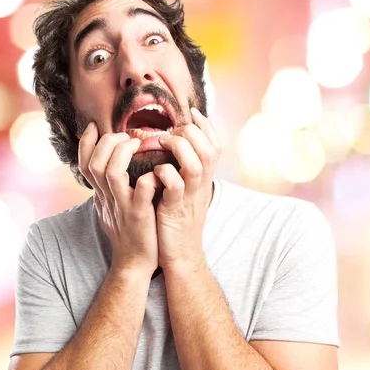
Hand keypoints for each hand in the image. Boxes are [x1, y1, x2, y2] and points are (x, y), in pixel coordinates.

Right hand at [79, 122, 160, 276]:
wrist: (135, 264)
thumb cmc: (129, 232)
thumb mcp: (114, 207)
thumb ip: (111, 187)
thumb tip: (110, 167)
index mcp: (102, 194)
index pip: (85, 163)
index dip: (87, 143)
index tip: (95, 126)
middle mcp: (108, 198)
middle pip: (95, 163)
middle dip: (107, 143)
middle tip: (125, 136)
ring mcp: (122, 206)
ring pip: (111, 172)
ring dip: (122, 153)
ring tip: (136, 144)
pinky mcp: (139, 215)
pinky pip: (140, 192)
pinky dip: (147, 178)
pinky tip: (156, 171)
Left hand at [154, 108, 220, 273]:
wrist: (182, 256)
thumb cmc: (178, 222)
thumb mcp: (187, 193)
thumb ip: (185, 171)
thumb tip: (176, 148)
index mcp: (204, 179)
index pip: (215, 145)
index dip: (206, 125)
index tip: (191, 112)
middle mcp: (202, 186)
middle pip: (209, 149)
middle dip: (191, 133)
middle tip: (171, 131)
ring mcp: (190, 198)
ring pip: (197, 163)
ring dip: (179, 148)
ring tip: (162, 144)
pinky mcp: (175, 211)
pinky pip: (175, 187)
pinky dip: (165, 174)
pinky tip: (154, 172)